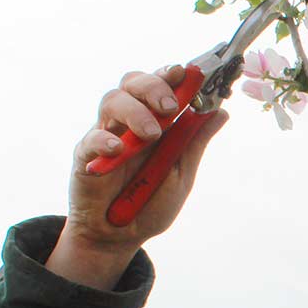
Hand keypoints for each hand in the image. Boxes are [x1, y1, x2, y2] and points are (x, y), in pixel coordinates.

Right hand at [47, 67, 228, 288]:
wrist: (120, 236)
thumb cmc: (151, 203)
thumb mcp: (181, 173)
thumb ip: (195, 142)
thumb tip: (222, 111)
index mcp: (156, 121)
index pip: (160, 84)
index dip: (172, 74)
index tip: (185, 72)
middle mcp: (129, 121)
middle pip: (133, 82)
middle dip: (153, 86)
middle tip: (170, 107)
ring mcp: (106, 134)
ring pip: (112, 100)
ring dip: (135, 111)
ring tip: (151, 135)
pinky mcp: (85, 154)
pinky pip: (91, 137)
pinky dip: (105, 139)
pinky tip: (117, 150)